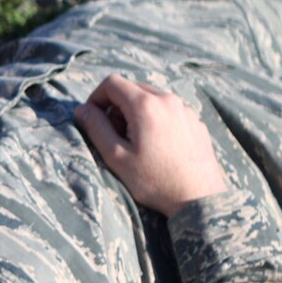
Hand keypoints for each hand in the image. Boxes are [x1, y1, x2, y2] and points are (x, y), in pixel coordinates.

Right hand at [73, 75, 229, 216]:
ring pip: (151, 98)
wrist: (200, 199)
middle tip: (115, 134)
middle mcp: (167, 100)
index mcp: (145, 105)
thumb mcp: (116, 156)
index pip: (112, 83)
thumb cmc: (155, 181)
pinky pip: (169, 110)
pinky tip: (158, 145)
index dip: (96, 97)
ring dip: (136, 112)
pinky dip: (156, 118)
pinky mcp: (196, 121)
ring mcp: (185, 109)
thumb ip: (96, 128)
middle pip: (132, 88)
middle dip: (116, 106)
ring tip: (137, 141)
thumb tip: (81, 110)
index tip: (93, 118)